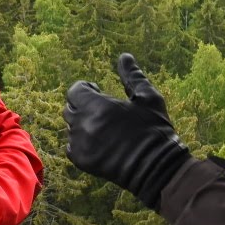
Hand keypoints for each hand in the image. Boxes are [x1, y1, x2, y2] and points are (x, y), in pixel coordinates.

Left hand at [63, 53, 190, 210]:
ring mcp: (80, 144)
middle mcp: (83, 124)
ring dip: (81, 123)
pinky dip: (80, 142)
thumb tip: (125, 56)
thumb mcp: (147, 98)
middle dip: (81, 104)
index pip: (75, 91)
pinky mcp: (82, 160)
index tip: (98, 91)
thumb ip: (132, 76)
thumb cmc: (153, 129)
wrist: (154, 167)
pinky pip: (71, 146)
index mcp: (96, 105)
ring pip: (70, 127)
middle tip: (100, 108)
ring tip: (101, 125)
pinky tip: (98, 142)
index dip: (85, 88)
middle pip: (70, 108)